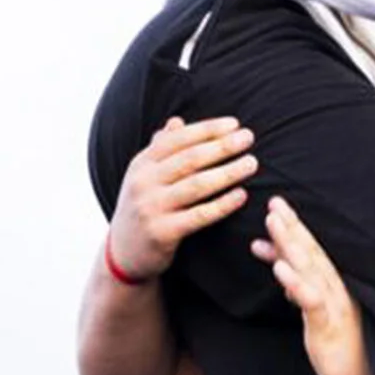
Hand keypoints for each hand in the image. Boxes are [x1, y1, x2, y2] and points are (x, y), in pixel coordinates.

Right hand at [107, 116, 257, 281]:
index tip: (234, 124)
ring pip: (196, 185)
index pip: (177, 138)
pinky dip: (222, 204)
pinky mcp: (162, 233)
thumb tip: (176, 121)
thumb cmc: (141, 209)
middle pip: (190, 159)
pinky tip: (241, 195)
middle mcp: (143, 183)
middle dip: (222, 146)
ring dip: (227, 172)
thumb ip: (159, 150)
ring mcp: (151, 208)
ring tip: (251, 163)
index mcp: (141, 164)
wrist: (123, 254)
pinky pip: (199, 215)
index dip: (207, 129)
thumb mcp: (143, 178)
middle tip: (248, 138)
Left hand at [249, 196, 371, 374]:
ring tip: (273, 222)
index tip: (275, 210)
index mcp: (336, 288)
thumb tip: (279, 263)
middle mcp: (338, 292)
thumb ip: (298, 288)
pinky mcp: (330, 327)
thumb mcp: (316, 315)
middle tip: (273, 202)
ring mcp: (336, 307)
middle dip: (292, 227)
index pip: (313, 253)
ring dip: (292, 244)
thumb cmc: (343, 351)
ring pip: (312, 269)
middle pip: (313, 252)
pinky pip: (312, 302)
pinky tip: (280, 268)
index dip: (295, 230)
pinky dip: (296, 283)